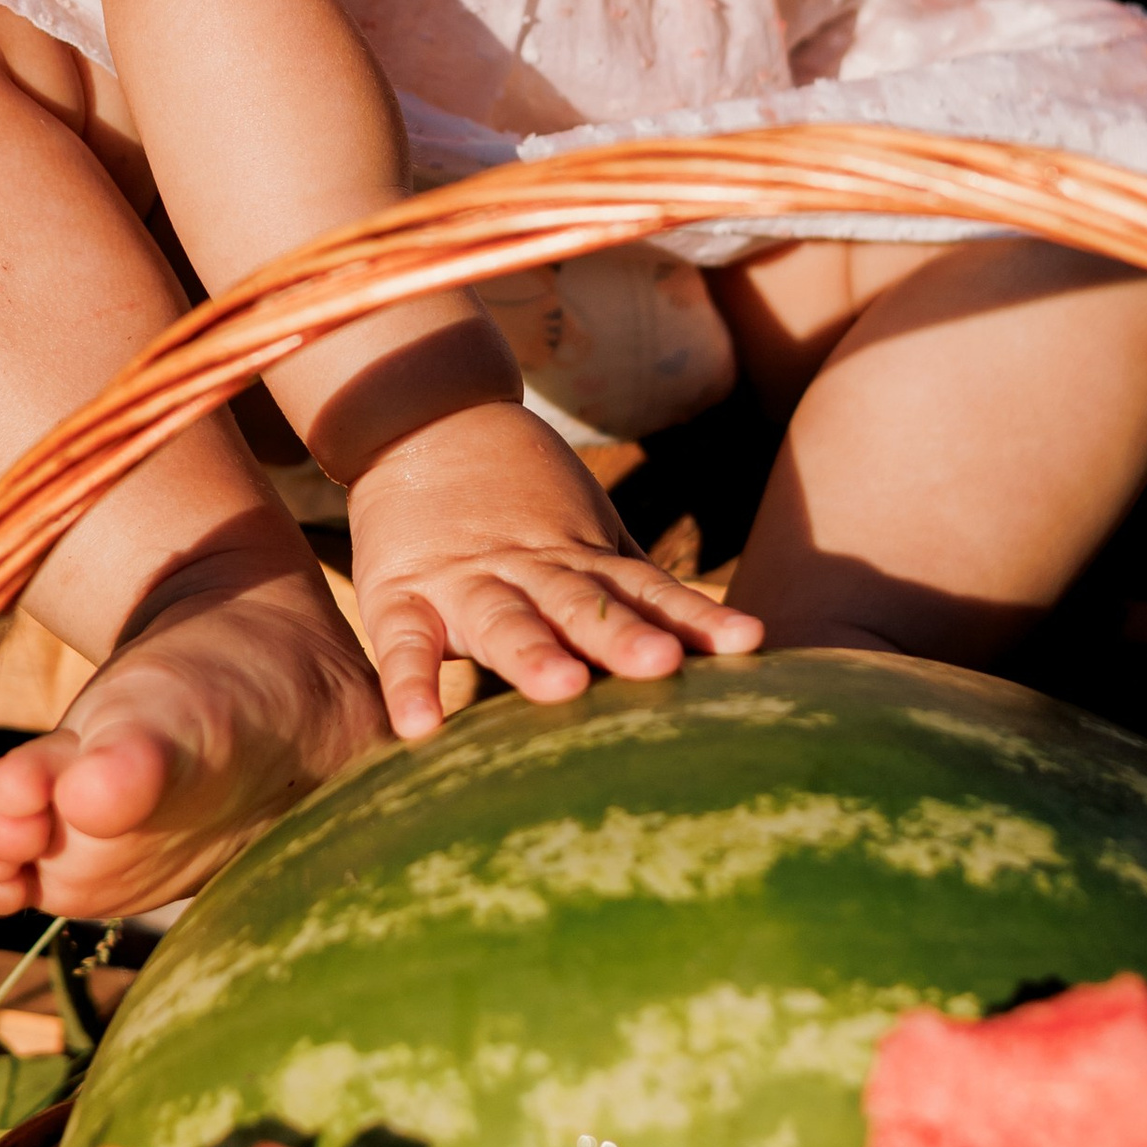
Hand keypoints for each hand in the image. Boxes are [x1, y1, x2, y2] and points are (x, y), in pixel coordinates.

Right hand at [344, 397, 763, 741]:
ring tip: (563, 686)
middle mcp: (529, 569)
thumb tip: (719, 640)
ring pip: (504, 618)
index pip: (648, 589)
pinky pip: (404, 642)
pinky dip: (410, 682)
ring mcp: (463, 581)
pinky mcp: (399, 593)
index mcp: (579, 559)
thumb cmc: (515, 497)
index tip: (747, 641)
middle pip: (582, 604)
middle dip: (622, 636)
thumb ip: (632, 584)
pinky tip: (419, 727)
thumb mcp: (583, 530)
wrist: (422, 418)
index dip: (697, 615)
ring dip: (533, 652)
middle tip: (664, 664)